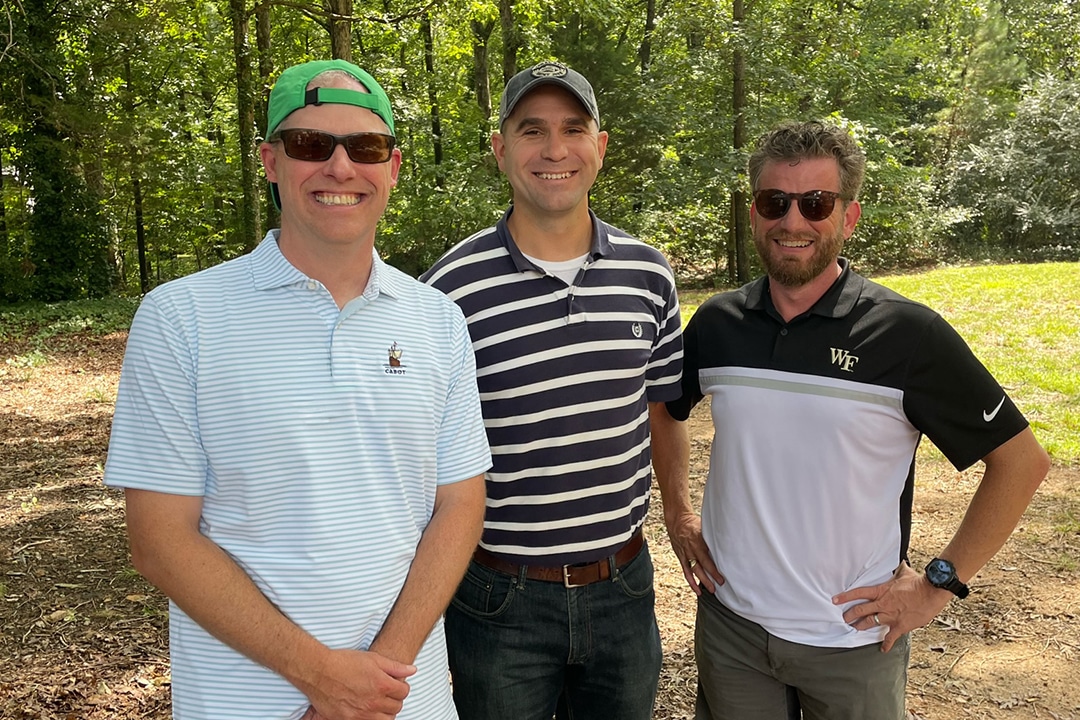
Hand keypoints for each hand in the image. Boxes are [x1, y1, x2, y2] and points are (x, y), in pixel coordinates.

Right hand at [297, 648, 415, 719]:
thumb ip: (395, 666)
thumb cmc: (344, 662)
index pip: (404, 692)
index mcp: (382, 685)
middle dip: (394, 699)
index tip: (395, 684)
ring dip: (385, 712)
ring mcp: (361, 714)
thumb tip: (412, 670)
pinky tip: (366, 710)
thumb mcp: (373, 658)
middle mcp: (374, 702)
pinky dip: (370, 719)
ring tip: (378, 703)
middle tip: (387, 693)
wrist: (318, 671)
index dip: (401, 686)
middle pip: (396, 707)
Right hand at [665, 511, 722, 594]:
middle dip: (711, 577)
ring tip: (711, 590)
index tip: (722, 577)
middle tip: (720, 585)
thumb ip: (712, 536)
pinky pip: (686, 571)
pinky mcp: (681, 557)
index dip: (714, 570)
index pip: (708, 559)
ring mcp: (686, 555)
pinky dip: (691, 581)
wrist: (677, 521)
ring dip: (702, 581)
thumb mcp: (704, 527)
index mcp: (698, 542)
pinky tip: (697, 590)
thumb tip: (726, 542)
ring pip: (694, 571)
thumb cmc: (692, 523)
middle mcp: (691, 550)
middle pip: (702, 567)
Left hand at [832, 562, 954, 652]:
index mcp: (881, 591)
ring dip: (861, 626)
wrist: (931, 593)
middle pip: (861, 610)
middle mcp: (883, 604)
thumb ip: (899, 570)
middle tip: (843, 618)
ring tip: (854, 629)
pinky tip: (883, 649)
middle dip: (850, 615)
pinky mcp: (900, 625)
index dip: (845, 597)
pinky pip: (891, 637)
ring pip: (870, 622)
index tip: (835, 600)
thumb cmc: (918, 582)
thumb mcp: (904, 573)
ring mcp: (890, 616)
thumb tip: (900, 562)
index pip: (858, 593)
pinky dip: (886, 643)